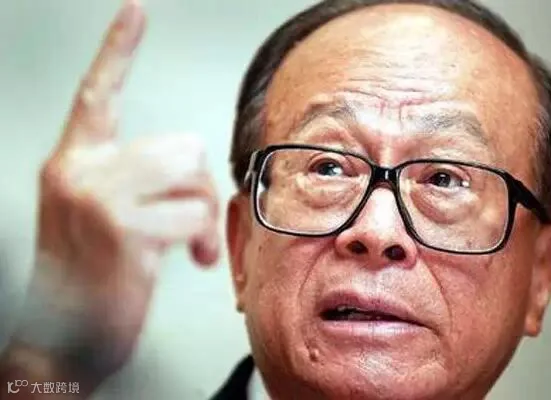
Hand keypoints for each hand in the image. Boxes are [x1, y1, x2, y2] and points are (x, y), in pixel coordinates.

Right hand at [4, 0, 219, 392]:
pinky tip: (186, 261)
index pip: (97, 94)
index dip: (118, 49)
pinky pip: (194, 215)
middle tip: (190, 222)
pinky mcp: (123, 228)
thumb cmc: (95, 277)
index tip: (136, 11)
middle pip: (180, 145)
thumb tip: (192, 167)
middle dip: (198, 187)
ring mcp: (98, 198)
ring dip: (200, 214)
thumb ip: (139, 179)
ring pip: (191, 175)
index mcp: (75, 164)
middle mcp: (79, 172)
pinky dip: (201, 241)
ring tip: (188, 245)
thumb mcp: (106, 216)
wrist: (64, 338)